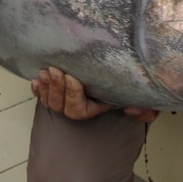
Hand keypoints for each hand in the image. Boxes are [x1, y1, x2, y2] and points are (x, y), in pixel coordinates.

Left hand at [30, 67, 158, 122]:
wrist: (130, 71)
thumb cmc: (134, 88)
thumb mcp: (145, 97)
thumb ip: (146, 108)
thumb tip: (134, 110)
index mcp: (98, 107)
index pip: (80, 110)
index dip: (73, 95)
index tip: (72, 78)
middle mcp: (83, 105)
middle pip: (62, 106)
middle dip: (56, 88)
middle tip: (54, 70)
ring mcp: (70, 99)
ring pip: (51, 102)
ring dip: (46, 88)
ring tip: (45, 71)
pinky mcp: (61, 90)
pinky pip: (44, 96)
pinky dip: (39, 89)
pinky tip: (36, 80)